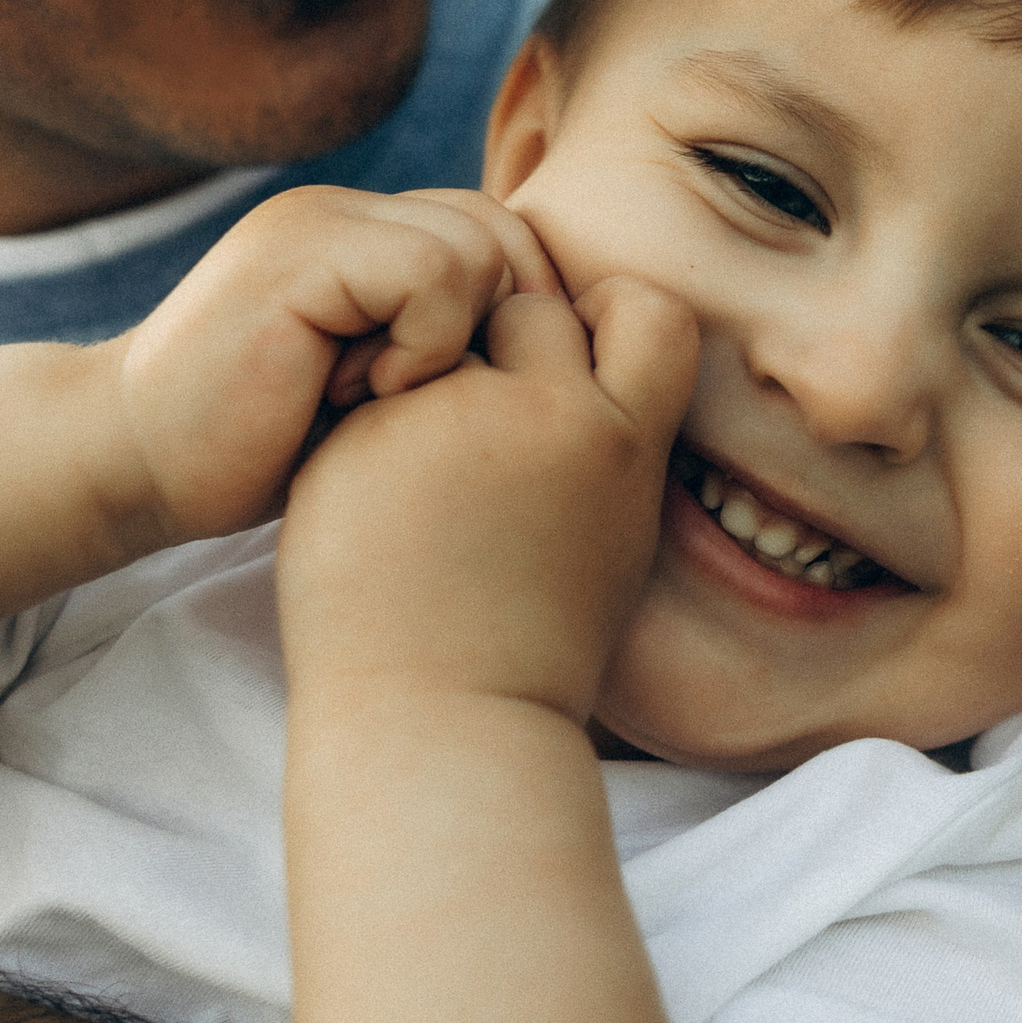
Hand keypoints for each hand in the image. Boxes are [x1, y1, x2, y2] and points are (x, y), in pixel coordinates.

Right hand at [109, 186, 562, 547]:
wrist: (134, 467)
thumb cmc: (264, 451)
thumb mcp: (382, 390)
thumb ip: (449, 342)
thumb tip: (571, 346)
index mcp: (370, 232)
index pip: (506, 232)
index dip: (520, 315)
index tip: (482, 396)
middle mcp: (348, 210)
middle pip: (506, 231)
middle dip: (496, 325)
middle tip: (429, 397)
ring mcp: (319, 223)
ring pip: (478, 247)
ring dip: (455, 339)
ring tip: (386, 397)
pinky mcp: (298, 256)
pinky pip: (431, 272)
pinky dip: (424, 344)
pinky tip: (367, 395)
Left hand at [278, 279, 699, 720]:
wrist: (443, 715)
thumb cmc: (535, 640)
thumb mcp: (617, 534)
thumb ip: (610, 445)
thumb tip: (596, 370)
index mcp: (625, 443)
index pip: (650, 308)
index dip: (609, 316)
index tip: (576, 356)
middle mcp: (553, 416)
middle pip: (533, 307)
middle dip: (503, 345)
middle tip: (476, 422)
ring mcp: (457, 420)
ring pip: (446, 334)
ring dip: (434, 373)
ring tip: (421, 462)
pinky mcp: (371, 434)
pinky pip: (376, 385)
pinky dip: (371, 422)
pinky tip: (373, 492)